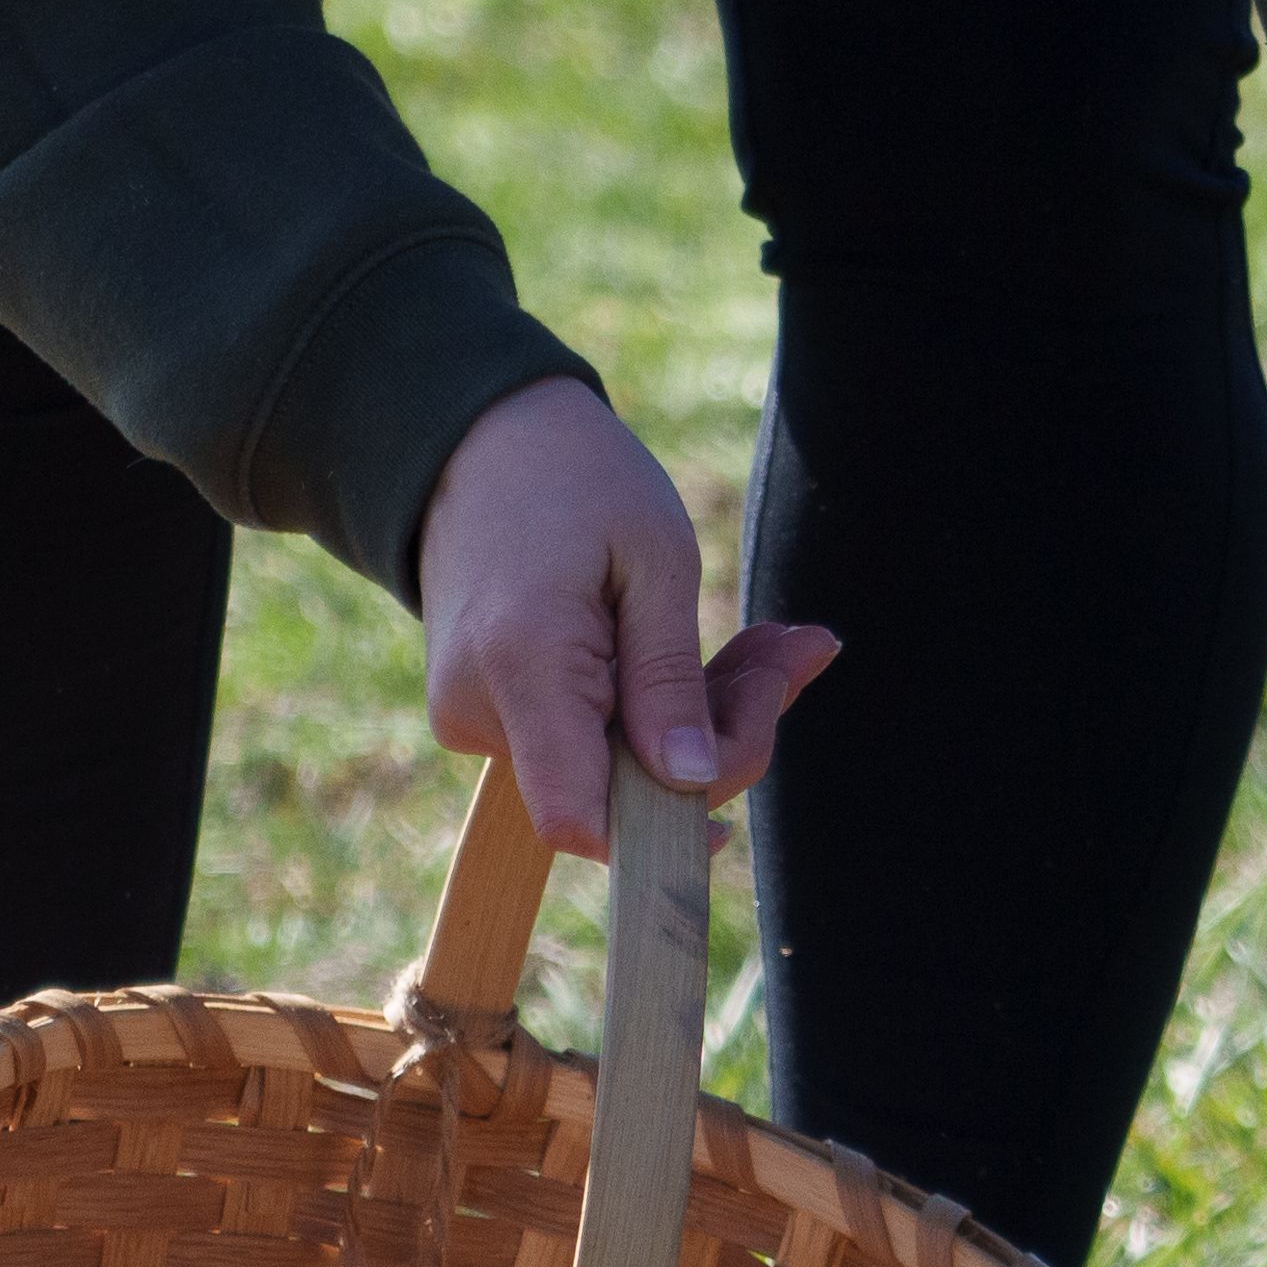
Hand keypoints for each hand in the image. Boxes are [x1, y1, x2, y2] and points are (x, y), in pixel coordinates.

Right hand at [415, 374, 834, 846]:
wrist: (474, 440)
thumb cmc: (573, 477)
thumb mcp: (655, 558)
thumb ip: (669, 679)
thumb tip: (690, 783)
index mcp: (521, 666)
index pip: (583, 819)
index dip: (667, 827)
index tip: (746, 756)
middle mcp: (477, 711)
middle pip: (615, 796)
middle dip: (720, 741)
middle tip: (793, 651)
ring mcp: (472, 717)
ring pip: (609, 770)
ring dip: (697, 722)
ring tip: (765, 643)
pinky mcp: (485, 713)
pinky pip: (585, 743)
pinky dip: (651, 710)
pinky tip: (698, 656)